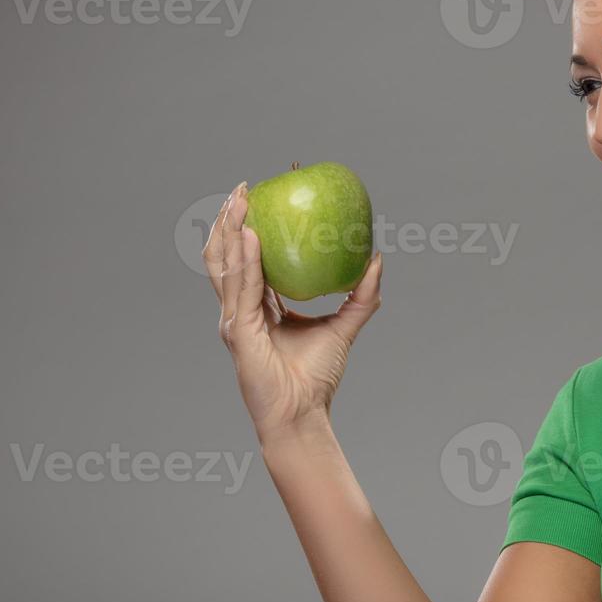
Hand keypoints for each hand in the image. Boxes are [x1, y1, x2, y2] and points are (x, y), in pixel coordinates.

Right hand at [203, 181, 383, 446]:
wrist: (303, 414)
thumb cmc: (316, 378)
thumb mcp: (343, 326)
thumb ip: (361, 295)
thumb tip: (377, 259)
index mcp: (256, 308)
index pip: (247, 260)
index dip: (247, 228)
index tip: (260, 195)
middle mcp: (239, 311)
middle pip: (225, 256)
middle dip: (229, 219)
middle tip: (244, 188)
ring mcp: (234, 321)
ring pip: (225, 265)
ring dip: (230, 229)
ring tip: (241, 199)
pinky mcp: (238, 332)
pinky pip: (242, 288)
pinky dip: (245, 259)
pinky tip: (252, 234)